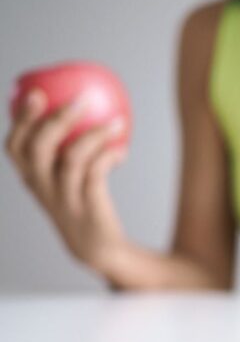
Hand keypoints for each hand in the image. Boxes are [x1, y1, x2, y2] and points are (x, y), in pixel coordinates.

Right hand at [5, 90, 128, 269]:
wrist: (99, 249)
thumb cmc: (85, 204)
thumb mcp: (68, 180)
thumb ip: (67, 152)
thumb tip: (86, 109)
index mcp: (33, 179)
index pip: (15, 147)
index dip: (21, 120)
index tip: (36, 93)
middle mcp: (43, 188)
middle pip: (37, 149)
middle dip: (55, 119)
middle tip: (80, 100)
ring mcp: (64, 199)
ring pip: (71, 158)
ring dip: (95, 135)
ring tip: (117, 122)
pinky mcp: (88, 208)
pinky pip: (97, 174)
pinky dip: (109, 156)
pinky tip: (122, 149)